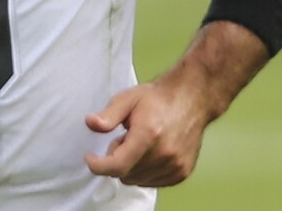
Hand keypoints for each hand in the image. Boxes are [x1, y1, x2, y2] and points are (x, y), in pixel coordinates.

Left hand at [84, 81, 209, 186]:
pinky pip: (152, 183)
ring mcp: (175, 166)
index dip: (99, 166)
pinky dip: (144, 172)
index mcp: (148, 134)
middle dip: (117, 159)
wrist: (191, 100)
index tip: (90, 158)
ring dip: (131, 167)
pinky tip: (149, 153)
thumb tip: (91, 123)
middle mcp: (164, 154)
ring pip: (137, 180)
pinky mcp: (182, 173)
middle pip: (125, 174)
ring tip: (139, 144)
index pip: (118, 165)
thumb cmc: (157, 98)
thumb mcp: (127, 99)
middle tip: (124, 138)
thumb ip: (108, 115)